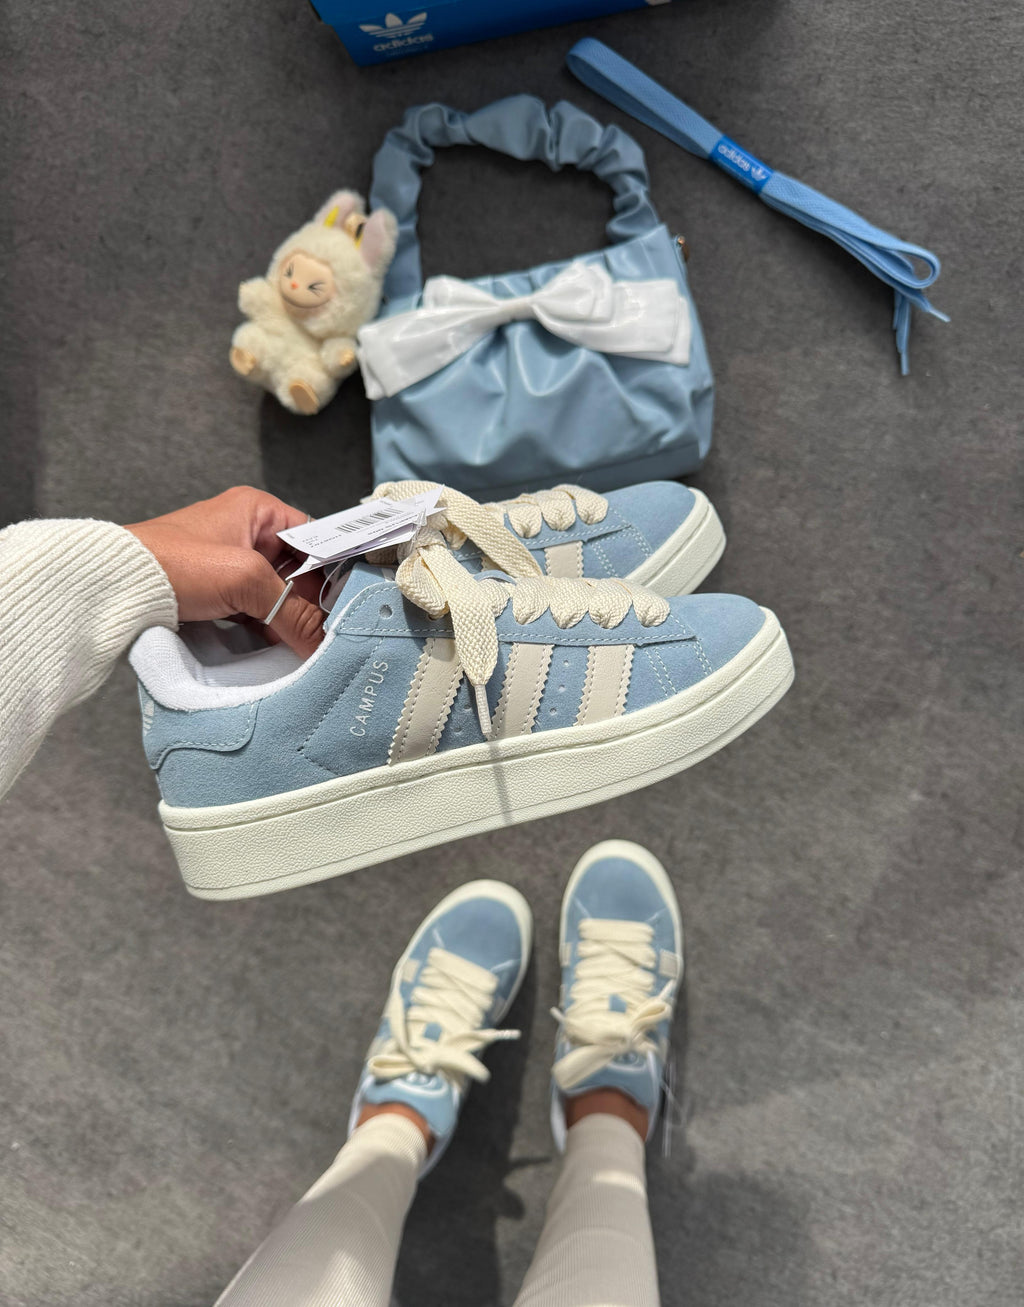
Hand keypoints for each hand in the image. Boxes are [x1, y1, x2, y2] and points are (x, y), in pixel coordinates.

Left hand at [126, 486, 324, 658]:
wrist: (112, 587)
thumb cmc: (172, 564)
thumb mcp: (244, 579)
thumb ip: (290, 608)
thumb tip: (323, 639)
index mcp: (257, 509)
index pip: (314, 539)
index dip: (330, 572)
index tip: (346, 605)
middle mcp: (245, 531)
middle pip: (296, 571)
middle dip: (307, 603)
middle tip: (324, 633)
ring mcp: (228, 562)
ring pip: (274, 594)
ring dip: (285, 620)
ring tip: (302, 645)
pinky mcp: (213, 591)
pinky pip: (252, 609)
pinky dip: (264, 628)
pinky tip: (275, 648)